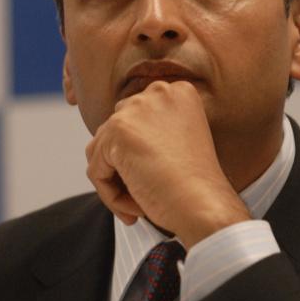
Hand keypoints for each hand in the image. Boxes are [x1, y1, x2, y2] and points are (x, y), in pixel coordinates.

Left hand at [86, 80, 249, 247]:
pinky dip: (110, 195)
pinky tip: (137, 207)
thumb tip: (115, 144)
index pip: (138, 119)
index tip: (157, 177)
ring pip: (102, 151)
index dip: (141, 154)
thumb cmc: (196, 184)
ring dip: (116, 182)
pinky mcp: (117, 131)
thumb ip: (152, 131)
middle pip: (117, 131)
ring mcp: (136, 109)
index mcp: (179, 92)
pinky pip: (96, 170)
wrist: (203, 203)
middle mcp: (158, 92)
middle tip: (145, 194)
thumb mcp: (181, 143)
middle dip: (124, 165)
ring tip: (140, 205)